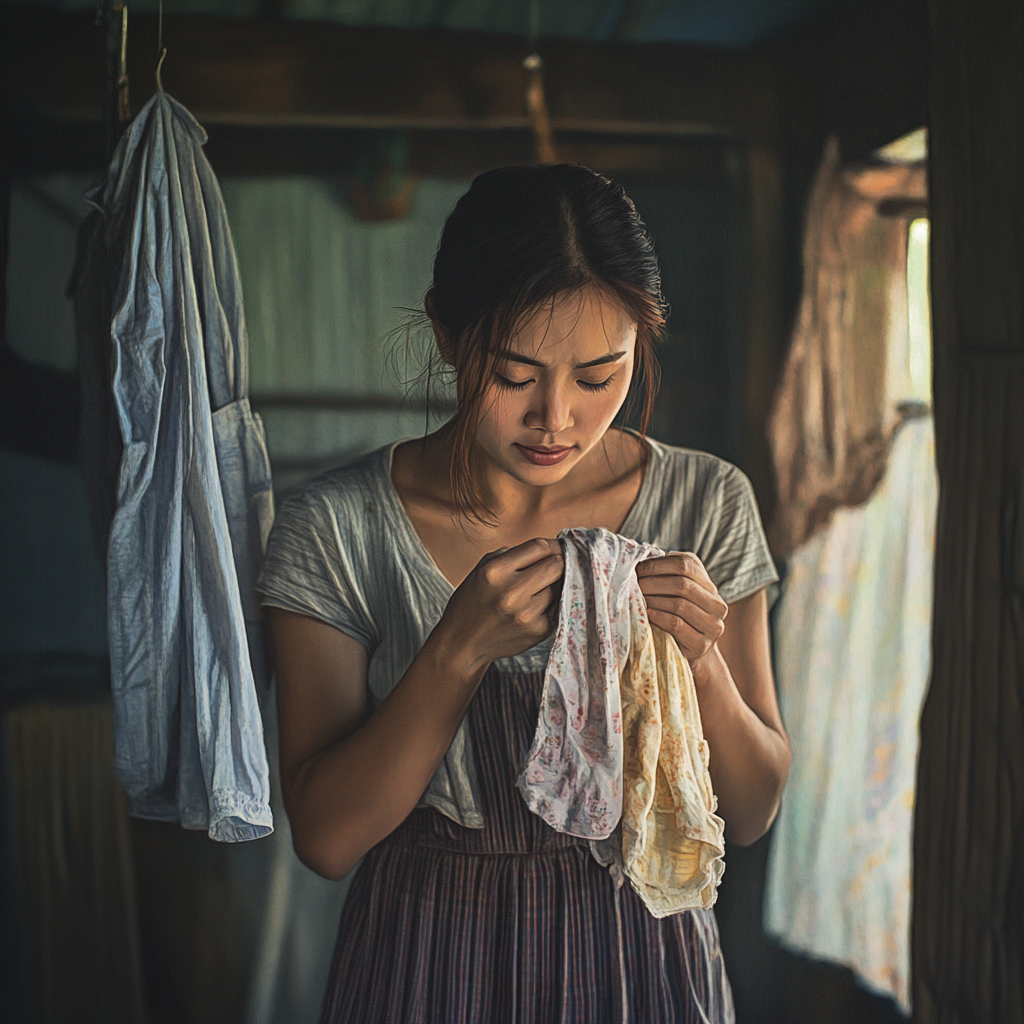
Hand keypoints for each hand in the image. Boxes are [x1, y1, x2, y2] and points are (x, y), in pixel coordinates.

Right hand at [437, 538, 563, 672]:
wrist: (463, 642)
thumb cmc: (474, 601)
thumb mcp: (483, 569)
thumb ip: (514, 555)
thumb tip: (551, 548)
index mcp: (495, 571)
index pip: (539, 547)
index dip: (553, 545)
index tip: (557, 547)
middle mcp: (511, 592)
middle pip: (555, 565)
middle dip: (560, 562)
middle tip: (557, 564)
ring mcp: (526, 614)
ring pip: (559, 586)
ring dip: (555, 585)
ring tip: (539, 589)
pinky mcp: (538, 630)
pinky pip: (557, 607)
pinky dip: (553, 603)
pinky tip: (538, 605)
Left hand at [635, 551, 727, 663]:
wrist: (686, 651)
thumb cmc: (673, 616)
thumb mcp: (674, 593)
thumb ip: (665, 574)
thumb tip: (638, 557)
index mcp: (709, 585)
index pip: (686, 564)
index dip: (658, 565)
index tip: (637, 569)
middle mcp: (717, 604)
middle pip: (682, 584)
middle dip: (653, 582)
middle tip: (634, 584)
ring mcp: (713, 625)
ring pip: (680, 604)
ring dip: (653, 599)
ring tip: (638, 599)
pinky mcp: (702, 644)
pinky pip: (677, 625)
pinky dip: (658, 617)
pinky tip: (647, 614)